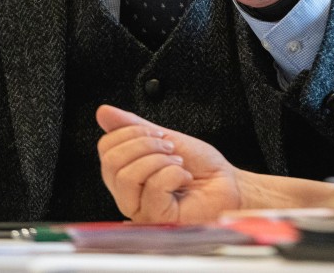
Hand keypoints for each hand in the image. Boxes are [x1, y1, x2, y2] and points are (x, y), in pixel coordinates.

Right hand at [96, 105, 242, 223]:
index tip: (157, 135)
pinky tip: (184, 178)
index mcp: (127, 175)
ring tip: (178, 163)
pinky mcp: (159, 219)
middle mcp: (129, 196)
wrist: (229, 184)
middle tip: (169, 147)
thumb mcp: (166, 138)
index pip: (106, 149)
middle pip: (112, 162)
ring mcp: (142, 210)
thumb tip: (104, 113)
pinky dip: (174, 173)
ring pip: (128, 177)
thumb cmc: (202, 168)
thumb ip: (135, 127)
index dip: (130, 133)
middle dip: (145, 144)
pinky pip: (153, 189)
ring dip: (160, 160)